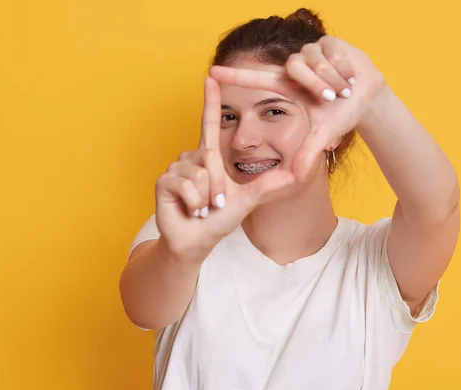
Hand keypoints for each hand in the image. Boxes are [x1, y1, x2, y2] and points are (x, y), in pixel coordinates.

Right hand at [154, 77, 295, 256]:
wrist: (196, 241)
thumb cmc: (219, 219)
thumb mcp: (248, 199)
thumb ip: (268, 185)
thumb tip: (296, 174)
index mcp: (209, 156)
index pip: (210, 123)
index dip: (211, 101)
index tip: (211, 77)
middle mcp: (191, 157)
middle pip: (210, 158)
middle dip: (219, 186)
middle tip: (216, 203)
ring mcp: (176, 168)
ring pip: (200, 174)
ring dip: (207, 197)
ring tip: (202, 207)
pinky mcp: (164, 181)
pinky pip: (186, 185)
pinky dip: (195, 202)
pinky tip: (191, 210)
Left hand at [209, 35, 387, 180]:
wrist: (369, 97)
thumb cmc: (343, 113)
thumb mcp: (324, 134)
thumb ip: (309, 153)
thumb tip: (296, 178)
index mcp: (288, 87)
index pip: (256, 80)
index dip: (235, 77)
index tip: (211, 72)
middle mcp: (295, 67)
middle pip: (294, 67)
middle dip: (316, 83)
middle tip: (331, 97)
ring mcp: (310, 52)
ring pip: (315, 61)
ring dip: (333, 78)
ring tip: (344, 89)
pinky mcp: (328, 42)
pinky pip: (331, 54)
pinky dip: (344, 69)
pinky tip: (350, 76)